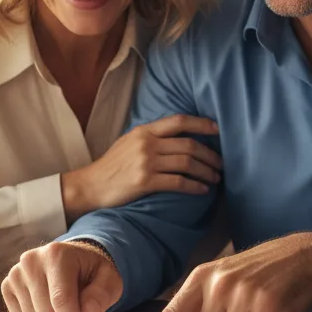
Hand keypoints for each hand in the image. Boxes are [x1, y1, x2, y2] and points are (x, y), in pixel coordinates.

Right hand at [1, 241, 123, 311]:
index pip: (61, 299)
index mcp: (57, 255)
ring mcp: (16, 274)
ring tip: (62, 305)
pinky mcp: (7, 287)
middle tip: (77, 308)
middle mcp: (31, 261)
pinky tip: (47, 306)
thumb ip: (102, 294)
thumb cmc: (91, 272)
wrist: (73, 260)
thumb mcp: (109, 279)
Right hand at [61, 115, 220, 220]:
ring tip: (215, 178)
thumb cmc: (112, 166)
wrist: (90, 186)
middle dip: (209, 154)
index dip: (201, 124)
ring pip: (187, 163)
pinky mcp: (145, 182)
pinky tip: (202, 190)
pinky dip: (194, 186)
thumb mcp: (129, 142)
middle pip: (188, 144)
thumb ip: (151, 137)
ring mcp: (146, 162)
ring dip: (206, 171)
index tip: (217, 130)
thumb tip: (178, 137)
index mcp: (144, 131)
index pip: (179, 121)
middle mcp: (147, 143)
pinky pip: (178, 182)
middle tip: (221, 164)